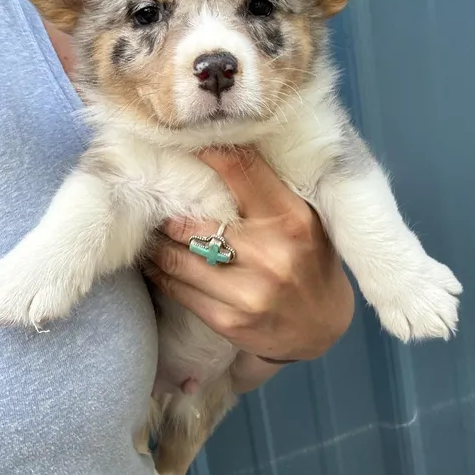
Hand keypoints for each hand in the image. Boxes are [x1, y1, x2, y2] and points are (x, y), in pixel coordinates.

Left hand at [146, 148, 353, 387]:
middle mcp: (270, 255)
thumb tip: (217, 153)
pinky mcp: (228, 321)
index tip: (189, 145)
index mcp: (292, 219)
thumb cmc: (310, 261)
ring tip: (152, 226)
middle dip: (171, 208)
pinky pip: (177, 288)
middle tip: (156, 195)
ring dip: (158, 240)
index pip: (241, 171)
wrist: (322, 329)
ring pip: (177, 256)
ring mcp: (248, 293)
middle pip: (193, 220)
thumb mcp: (305, 218)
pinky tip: (156, 259)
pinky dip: (161, 270)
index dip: (209, 153)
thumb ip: (268, 192)